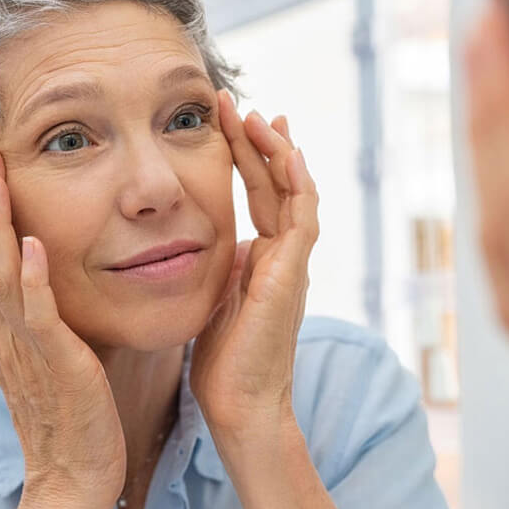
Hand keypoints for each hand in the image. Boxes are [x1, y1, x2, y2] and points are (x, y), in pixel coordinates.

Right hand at [0, 146, 125, 508]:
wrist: (76, 477)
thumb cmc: (68, 417)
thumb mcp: (46, 360)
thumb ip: (39, 322)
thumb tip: (44, 284)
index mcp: (2, 333)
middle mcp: (5, 336)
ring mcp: (28, 349)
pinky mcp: (59, 364)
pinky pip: (40, 317)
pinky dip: (31, 280)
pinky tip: (29, 245)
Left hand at [190, 90, 318, 439]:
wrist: (239, 404)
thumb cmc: (223, 361)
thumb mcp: (214, 298)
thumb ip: (219, 267)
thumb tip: (206, 241)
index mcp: (262, 259)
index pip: (259, 195)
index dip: (246, 158)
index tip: (229, 123)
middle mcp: (281, 256)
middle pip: (276, 185)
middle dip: (258, 143)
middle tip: (239, 104)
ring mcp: (291, 265)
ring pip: (294, 194)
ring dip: (278, 153)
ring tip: (259, 116)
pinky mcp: (293, 276)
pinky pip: (302, 221)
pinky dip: (298, 185)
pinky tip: (287, 154)